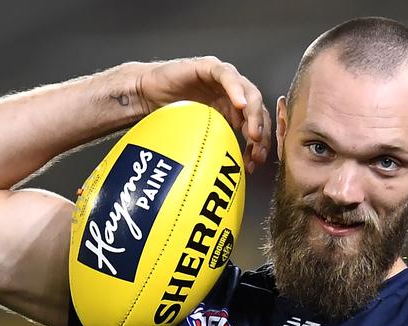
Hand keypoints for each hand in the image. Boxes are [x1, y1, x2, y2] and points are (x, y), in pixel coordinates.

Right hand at [136, 57, 270, 172]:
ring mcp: (223, 79)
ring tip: (253, 133)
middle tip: (257, 150)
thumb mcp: (196, 135)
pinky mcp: (210, 67)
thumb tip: (226, 176)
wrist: (146, 94)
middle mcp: (231, 95)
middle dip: (261, 132)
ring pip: (249, 93)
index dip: (260, 143)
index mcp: (231, 111)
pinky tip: (240, 105)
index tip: (256, 161)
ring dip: (254, 114)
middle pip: (257, 111)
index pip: (255, 125)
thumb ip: (214, 146)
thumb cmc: (169, 114)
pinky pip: (227, 76)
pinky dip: (236, 90)